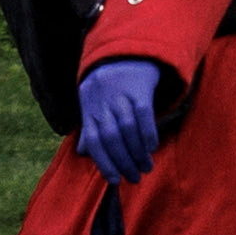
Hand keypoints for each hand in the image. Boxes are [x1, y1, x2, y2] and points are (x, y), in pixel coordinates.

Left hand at [71, 56, 172, 184]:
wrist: (125, 54)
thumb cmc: (108, 86)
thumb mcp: (93, 103)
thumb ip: (90, 127)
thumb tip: (83, 153)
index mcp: (89, 108)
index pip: (94, 140)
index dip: (103, 162)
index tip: (115, 180)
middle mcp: (103, 101)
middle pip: (111, 137)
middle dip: (123, 162)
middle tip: (134, 178)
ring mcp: (121, 94)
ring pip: (128, 128)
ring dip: (137, 152)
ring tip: (145, 167)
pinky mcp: (139, 88)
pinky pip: (144, 114)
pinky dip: (148, 134)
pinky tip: (152, 148)